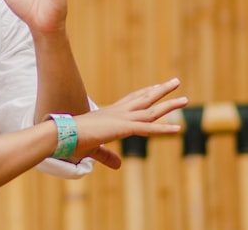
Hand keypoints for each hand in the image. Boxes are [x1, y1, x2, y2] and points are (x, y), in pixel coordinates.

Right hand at [64, 78, 187, 168]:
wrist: (62, 135)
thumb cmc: (73, 140)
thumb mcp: (94, 149)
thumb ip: (107, 156)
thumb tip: (117, 165)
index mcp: (110, 114)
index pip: (132, 100)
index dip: (145, 93)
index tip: (156, 87)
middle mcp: (118, 112)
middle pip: (144, 99)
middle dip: (161, 91)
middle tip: (175, 82)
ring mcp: (122, 118)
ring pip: (151, 110)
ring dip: (169, 104)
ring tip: (185, 98)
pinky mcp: (122, 128)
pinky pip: (148, 129)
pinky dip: (163, 129)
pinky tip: (178, 128)